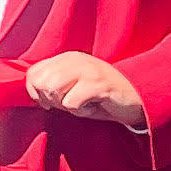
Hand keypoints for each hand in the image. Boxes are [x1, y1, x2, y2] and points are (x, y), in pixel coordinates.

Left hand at [24, 53, 147, 128]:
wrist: (137, 100)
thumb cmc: (101, 98)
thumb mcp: (73, 87)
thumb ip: (52, 85)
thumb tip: (33, 92)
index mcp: (66, 58)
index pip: (32, 73)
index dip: (36, 93)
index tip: (53, 102)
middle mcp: (75, 60)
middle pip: (41, 83)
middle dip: (52, 101)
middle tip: (72, 103)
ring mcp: (88, 70)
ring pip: (53, 91)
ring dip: (66, 106)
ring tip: (84, 103)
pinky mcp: (99, 83)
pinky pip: (72, 103)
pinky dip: (82, 112)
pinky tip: (96, 106)